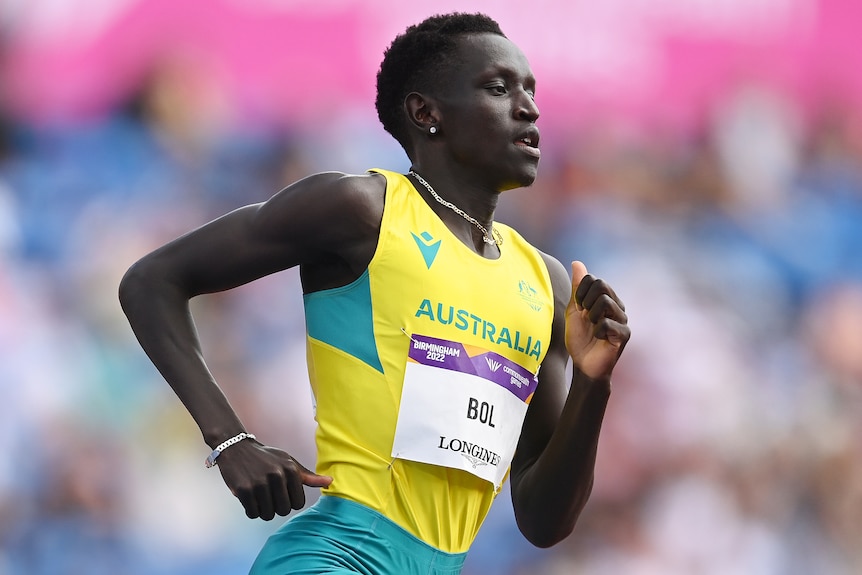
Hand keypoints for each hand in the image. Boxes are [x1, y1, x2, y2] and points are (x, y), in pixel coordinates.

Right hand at [215, 439, 332, 519]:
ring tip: (259, 496)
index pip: (298, 503)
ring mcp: (259, 483)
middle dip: (276, 507)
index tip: (281, 493)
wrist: (236, 448)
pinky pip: (253, 513)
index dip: (289, 501)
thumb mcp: (288, 462)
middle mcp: (276, 475)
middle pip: (283, 510)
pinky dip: (251, 510)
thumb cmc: (266, 457)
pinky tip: (249, 498)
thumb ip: (308, 476)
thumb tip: (330, 482)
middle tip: (268, 495)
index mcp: (290, 469)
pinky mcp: (243, 490)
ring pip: (268, 514)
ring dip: (263, 510)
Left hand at [566, 261, 629, 379]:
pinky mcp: (624, 334)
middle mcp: (618, 306)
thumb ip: (577, 288)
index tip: (578, 307)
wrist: (583, 365)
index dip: (580, 292)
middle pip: (601, 285)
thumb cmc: (579, 339)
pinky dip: (596, 331)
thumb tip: (577, 263)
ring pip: (605, 301)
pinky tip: (598, 338)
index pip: (594, 279)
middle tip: (584, 316)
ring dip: (591, 316)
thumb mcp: (574, 310)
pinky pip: (607, 323)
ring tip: (591, 327)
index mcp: (607, 299)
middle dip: (586, 300)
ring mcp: (623, 320)